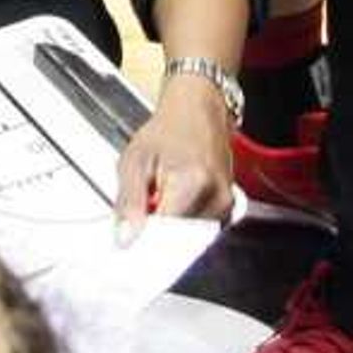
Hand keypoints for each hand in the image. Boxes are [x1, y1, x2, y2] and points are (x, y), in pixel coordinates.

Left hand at [116, 73, 236, 239]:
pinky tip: (173, 202)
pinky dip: (181, 223)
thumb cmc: (168, 129)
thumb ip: (128, 202)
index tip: (128, 240)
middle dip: (155, 235)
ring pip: (188, 240)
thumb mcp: (135, 160)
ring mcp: (225, 205)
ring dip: (169, 229)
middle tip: (142, 211)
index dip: (143, 240)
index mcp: (193, 182)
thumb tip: (125, 239)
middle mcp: (216, 197)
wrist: (198, 110)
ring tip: (160, 198)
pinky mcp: (227, 210)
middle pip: (178, 242)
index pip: (165, 236)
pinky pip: (198, 231)